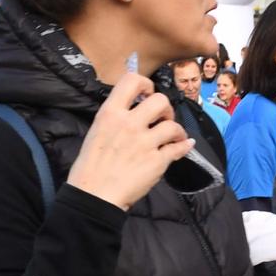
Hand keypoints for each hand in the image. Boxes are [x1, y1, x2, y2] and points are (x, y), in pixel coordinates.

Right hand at [65, 75, 192, 211]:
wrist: (94, 195)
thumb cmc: (90, 166)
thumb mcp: (97, 132)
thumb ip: (116, 118)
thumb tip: (134, 112)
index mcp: (110, 113)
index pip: (132, 80)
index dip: (146, 83)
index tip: (148, 94)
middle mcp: (129, 124)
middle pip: (160, 100)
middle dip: (166, 108)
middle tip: (162, 119)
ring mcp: (145, 143)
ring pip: (173, 124)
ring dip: (177, 130)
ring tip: (173, 136)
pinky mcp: (157, 161)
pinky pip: (179, 148)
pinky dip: (184, 145)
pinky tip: (184, 145)